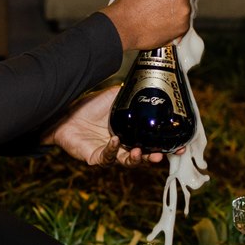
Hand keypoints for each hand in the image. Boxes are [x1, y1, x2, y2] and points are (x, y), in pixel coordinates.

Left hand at [46, 86, 169, 166]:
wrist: (64, 113)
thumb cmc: (88, 106)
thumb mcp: (114, 95)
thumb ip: (130, 93)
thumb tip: (148, 81)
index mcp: (131, 133)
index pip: (152, 143)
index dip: (167, 147)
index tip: (180, 146)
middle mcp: (122, 146)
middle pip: (143, 157)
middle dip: (155, 157)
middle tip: (163, 154)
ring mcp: (109, 154)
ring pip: (127, 162)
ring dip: (136, 159)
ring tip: (141, 152)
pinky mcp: (95, 158)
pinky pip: (106, 157)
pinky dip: (112, 149)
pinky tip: (115, 140)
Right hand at [102, 0, 190, 50]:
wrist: (123, 25)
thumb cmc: (129, 3)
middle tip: (164, 3)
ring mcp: (185, 10)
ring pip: (185, 9)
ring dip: (177, 11)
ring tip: (160, 15)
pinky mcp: (184, 26)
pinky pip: (183, 23)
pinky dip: (175, 24)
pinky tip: (162, 24)